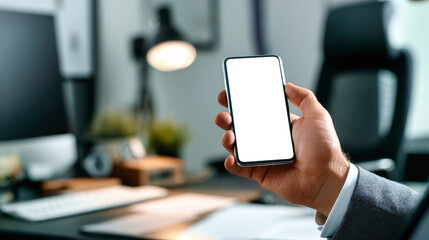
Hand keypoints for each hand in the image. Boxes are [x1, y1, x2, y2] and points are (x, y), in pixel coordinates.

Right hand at [215, 83, 349, 215]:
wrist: (326, 178)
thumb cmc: (325, 150)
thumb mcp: (317, 116)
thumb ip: (304, 97)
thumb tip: (288, 85)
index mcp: (279, 126)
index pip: (255, 111)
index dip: (241, 102)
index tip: (229, 94)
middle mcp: (268, 140)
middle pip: (241, 127)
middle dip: (228, 118)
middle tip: (225, 115)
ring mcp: (262, 157)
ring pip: (237, 146)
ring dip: (227, 138)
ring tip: (229, 135)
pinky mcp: (259, 173)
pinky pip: (240, 167)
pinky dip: (231, 163)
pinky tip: (231, 157)